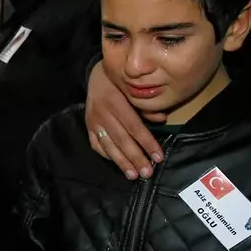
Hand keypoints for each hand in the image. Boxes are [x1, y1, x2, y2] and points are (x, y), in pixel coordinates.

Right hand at [85, 63, 163, 179]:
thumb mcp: (134, 87)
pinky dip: (106, 154)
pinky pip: (96, 144)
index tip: (158, 157)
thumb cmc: (121, 80)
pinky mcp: (88, 126)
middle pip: (121, 140)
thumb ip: (146, 105)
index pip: (134, 127)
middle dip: (135, 158)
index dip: (147, 143)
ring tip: (133, 175)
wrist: (96, 74)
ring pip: (108, 145)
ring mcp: (93, 121)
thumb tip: (162, 120)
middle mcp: (102, 114)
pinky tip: (116, 162)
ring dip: (121, 162)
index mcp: (116, 102)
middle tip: (147, 173)